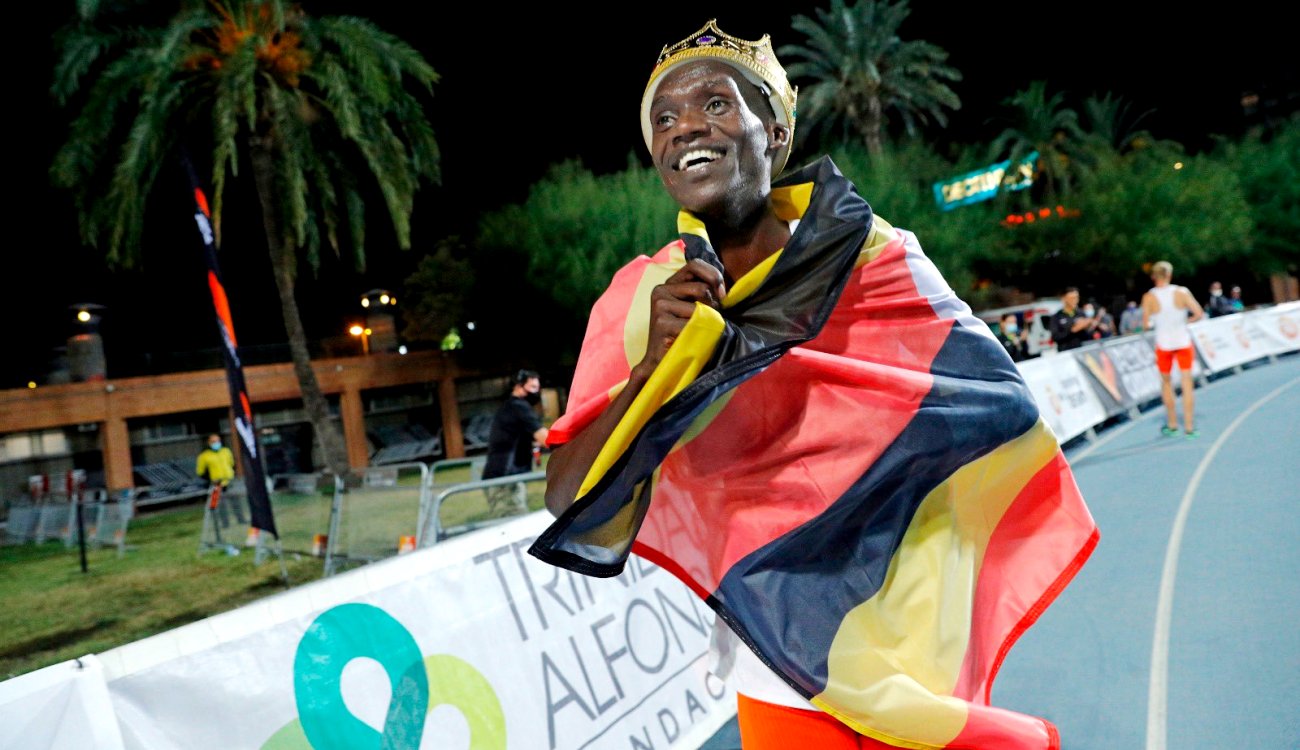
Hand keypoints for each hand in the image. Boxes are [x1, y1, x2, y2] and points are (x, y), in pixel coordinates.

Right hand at [635, 259, 726, 377]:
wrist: (660, 361)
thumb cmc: (682, 333)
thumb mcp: (692, 307)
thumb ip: (702, 291)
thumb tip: (722, 286)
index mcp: (668, 284)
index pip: (694, 264)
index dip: (713, 275)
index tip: (722, 294)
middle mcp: (660, 290)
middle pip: (702, 288)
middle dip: (713, 305)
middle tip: (710, 320)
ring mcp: (659, 306)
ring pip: (700, 307)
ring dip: (707, 320)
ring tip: (699, 331)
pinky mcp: (662, 322)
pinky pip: (694, 324)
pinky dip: (700, 333)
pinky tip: (690, 340)